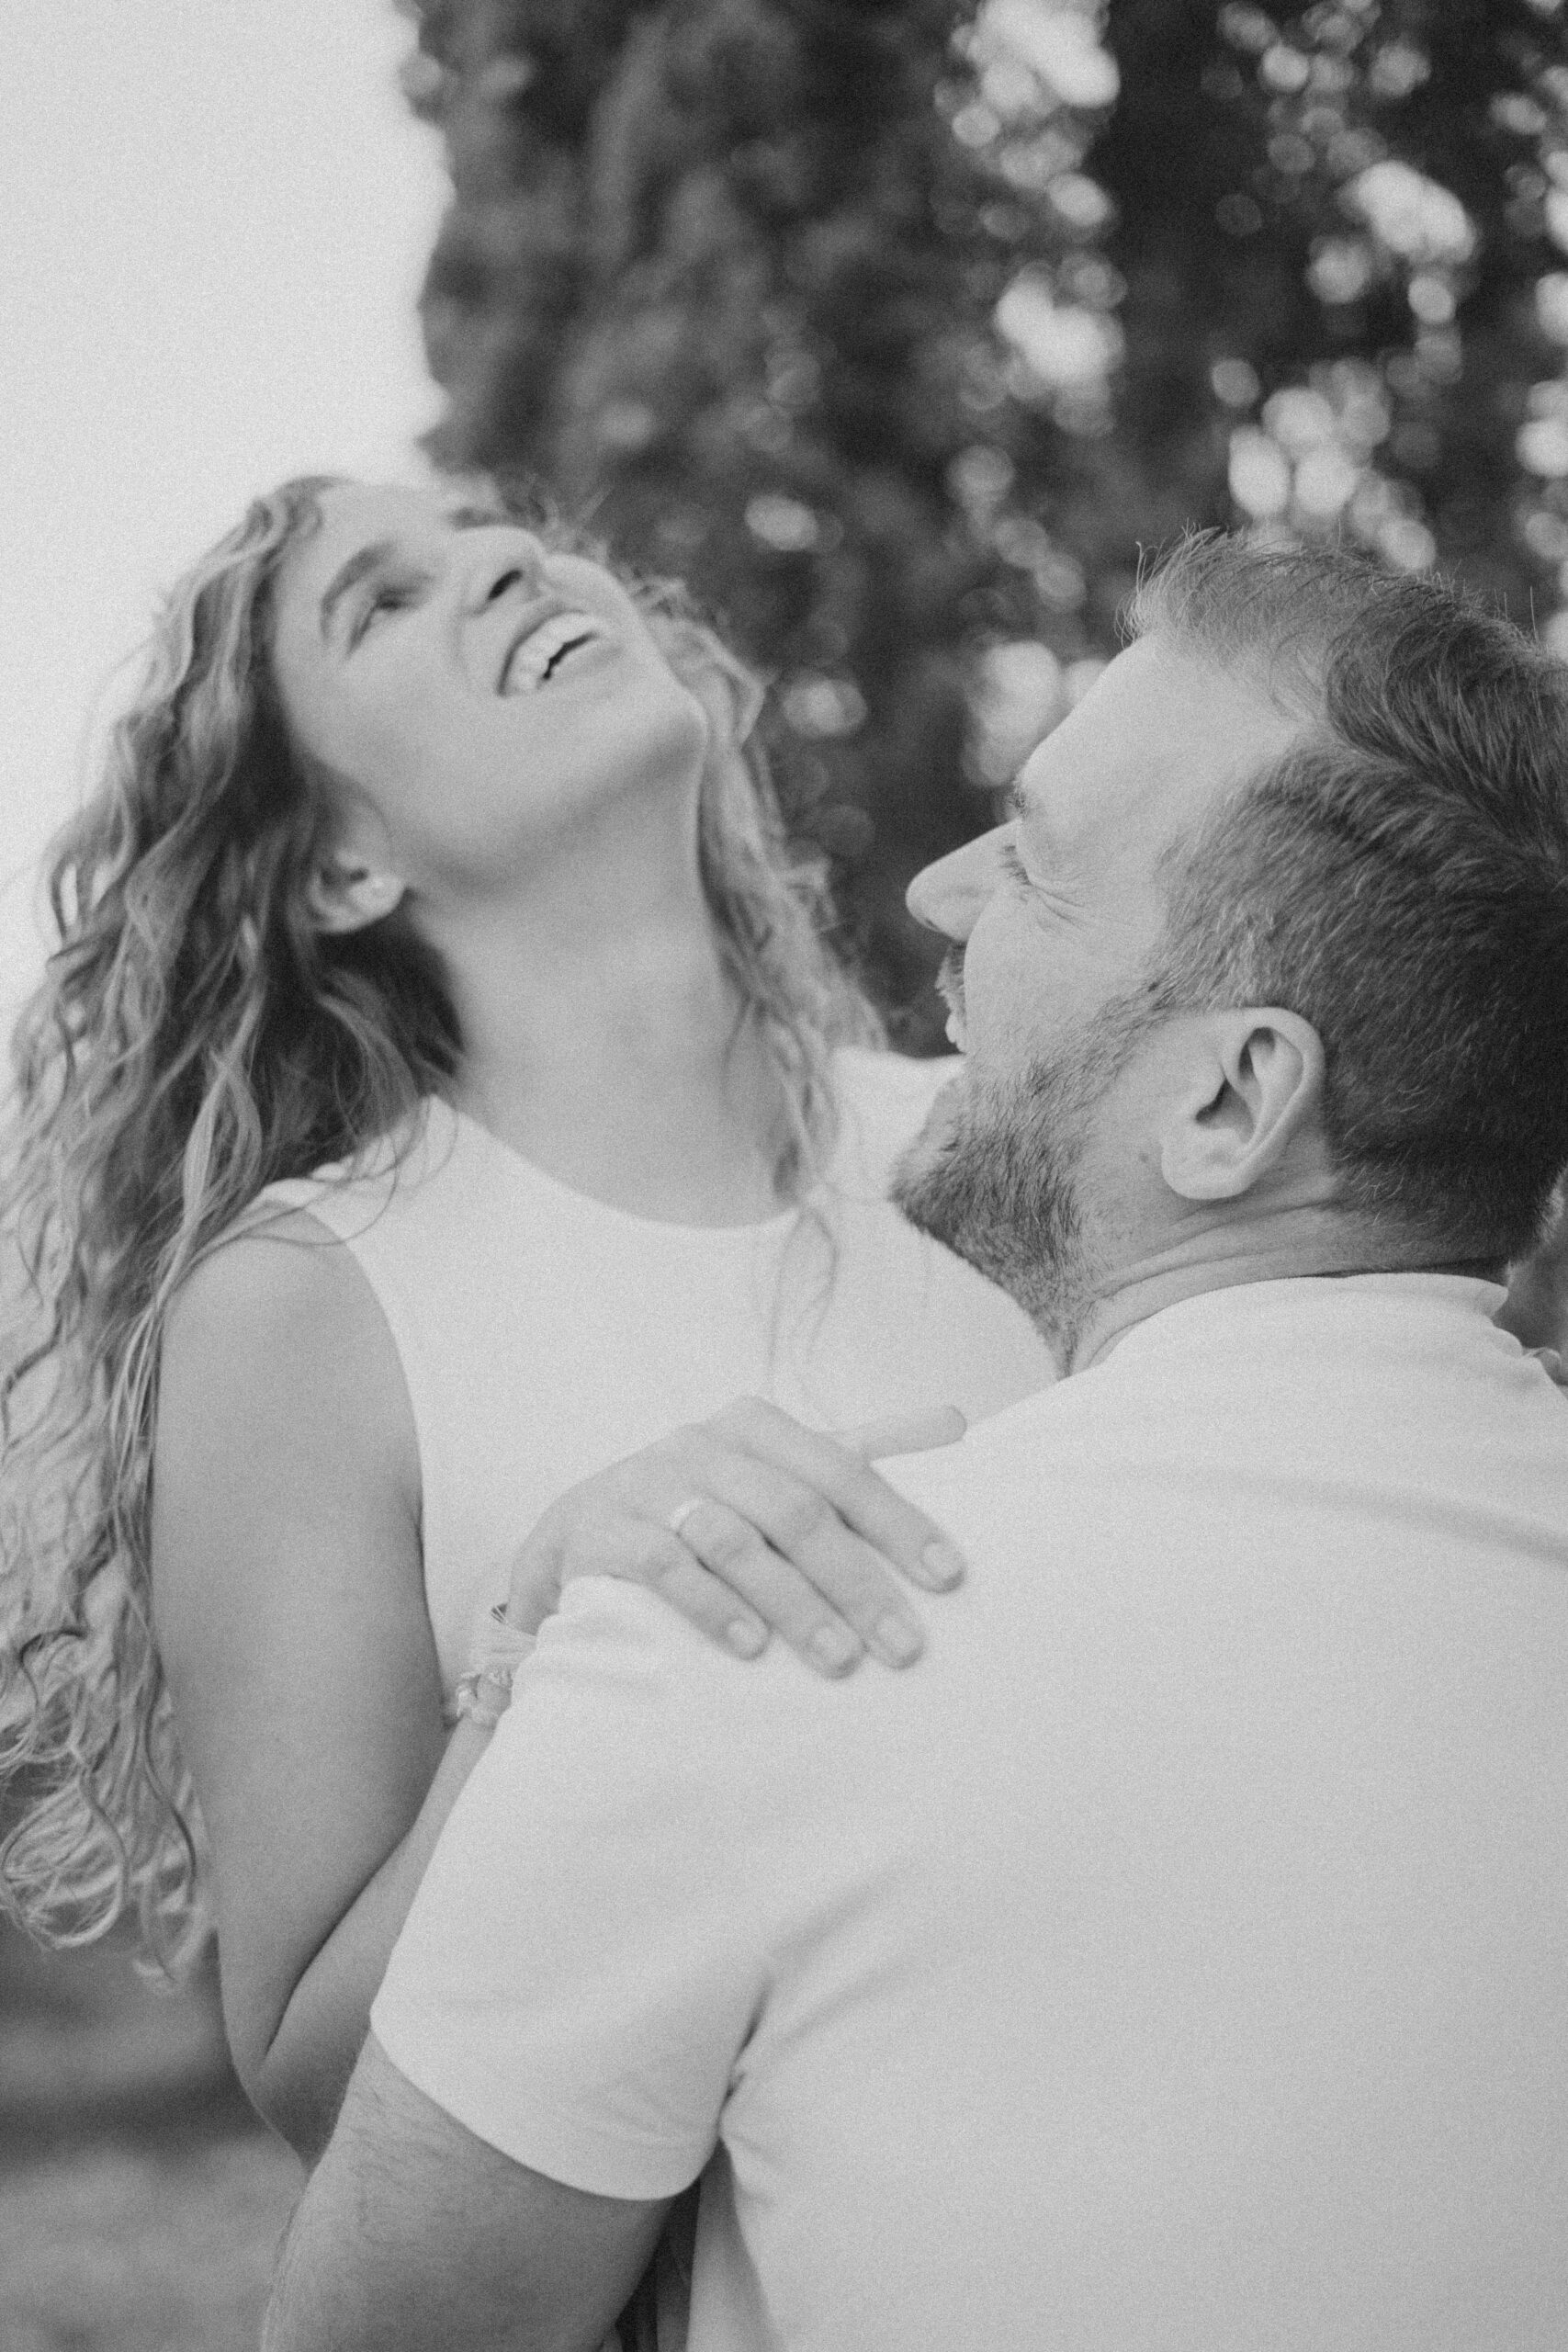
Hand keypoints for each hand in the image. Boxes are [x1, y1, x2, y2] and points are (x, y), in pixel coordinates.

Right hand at [503, 1397, 967, 1675]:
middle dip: (856, 1582)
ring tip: (840, 1660)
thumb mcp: (780, 1471)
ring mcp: (650, 1485)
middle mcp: (703, 1444)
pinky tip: (751, 1646)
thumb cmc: (709, 1505)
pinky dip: (711, 1606)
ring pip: (734, 1540)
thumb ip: (862, 1451)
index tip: (951, 1579)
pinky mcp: (605, 1533)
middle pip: (795, 1510)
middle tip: (904, 1648)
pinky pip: (664, 1566)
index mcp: (758, 1426)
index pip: (843, 1469)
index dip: (900, 1523)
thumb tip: (959, 1420)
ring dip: (793, 1603)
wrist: (584, 1531)